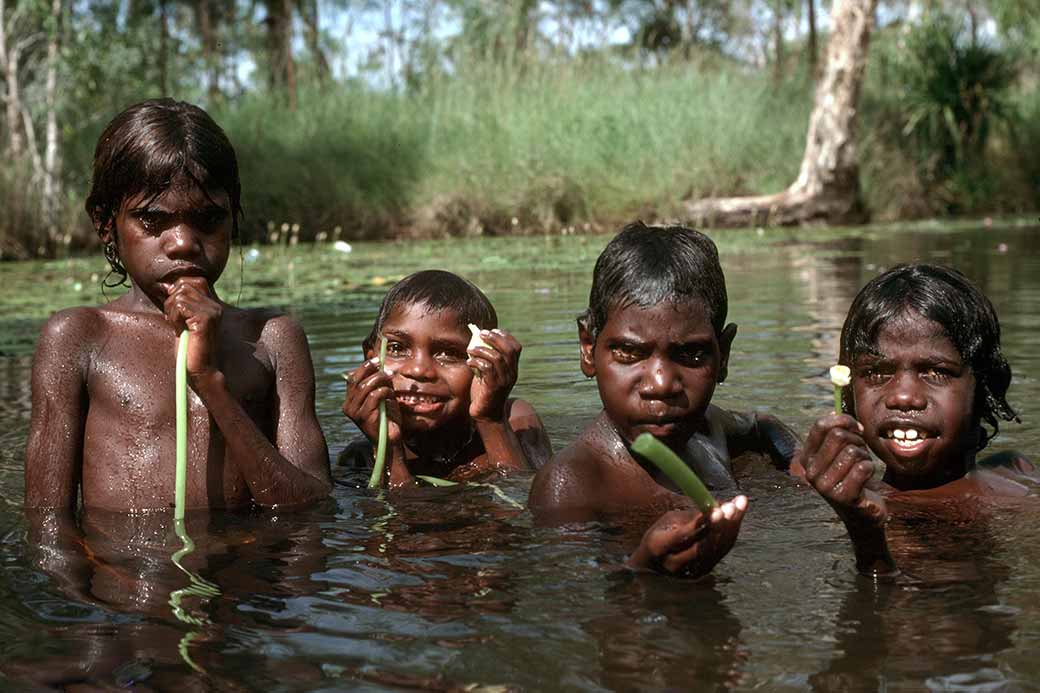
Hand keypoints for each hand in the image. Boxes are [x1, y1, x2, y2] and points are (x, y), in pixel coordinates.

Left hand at [163, 277, 221, 381]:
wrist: (201, 370)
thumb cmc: (190, 350)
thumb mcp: (183, 321)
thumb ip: (179, 304)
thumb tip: (168, 286)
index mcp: (212, 305)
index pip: (193, 281)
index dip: (178, 290)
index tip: (175, 311)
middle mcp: (215, 306)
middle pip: (184, 285)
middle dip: (171, 301)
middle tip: (174, 320)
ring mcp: (212, 311)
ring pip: (180, 295)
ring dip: (171, 311)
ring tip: (177, 326)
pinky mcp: (205, 319)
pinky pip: (180, 306)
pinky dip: (173, 318)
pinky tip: (179, 330)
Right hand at [341, 357, 401, 445]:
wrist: (390, 440)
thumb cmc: (387, 418)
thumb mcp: (383, 397)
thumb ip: (379, 383)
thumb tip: (381, 364)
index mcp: (350, 401)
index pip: (352, 378)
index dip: (364, 367)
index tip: (377, 359)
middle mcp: (348, 406)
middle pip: (357, 380)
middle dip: (373, 371)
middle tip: (386, 371)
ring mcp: (354, 412)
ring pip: (365, 386)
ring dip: (381, 381)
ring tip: (390, 384)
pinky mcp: (364, 417)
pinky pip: (374, 396)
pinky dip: (384, 391)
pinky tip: (390, 395)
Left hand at [467, 328, 519, 421]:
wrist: (486, 415)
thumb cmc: (484, 391)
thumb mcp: (488, 373)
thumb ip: (487, 359)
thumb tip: (477, 340)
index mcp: (513, 369)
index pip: (516, 347)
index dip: (505, 336)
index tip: (492, 331)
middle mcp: (512, 374)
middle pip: (509, 350)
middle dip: (495, 338)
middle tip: (481, 334)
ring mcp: (504, 381)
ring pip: (497, 358)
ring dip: (482, 350)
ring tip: (471, 350)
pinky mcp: (493, 388)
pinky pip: (487, 369)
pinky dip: (477, 362)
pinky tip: (469, 362)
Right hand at [626, 496, 747, 577]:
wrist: (654, 561)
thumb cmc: (661, 533)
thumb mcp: (668, 520)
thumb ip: (691, 516)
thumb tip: (718, 507)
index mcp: (658, 547)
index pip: (683, 536)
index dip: (702, 523)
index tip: (718, 508)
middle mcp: (674, 564)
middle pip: (704, 546)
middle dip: (722, 524)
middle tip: (734, 504)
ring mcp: (690, 572)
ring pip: (717, 549)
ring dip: (732, 525)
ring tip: (740, 502)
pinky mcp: (704, 572)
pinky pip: (722, 551)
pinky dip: (731, 532)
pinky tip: (737, 514)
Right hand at [796, 413, 886, 528]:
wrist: (863, 513)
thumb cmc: (853, 477)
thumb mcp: (840, 452)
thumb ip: (836, 433)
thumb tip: (834, 413)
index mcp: (806, 458)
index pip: (821, 425)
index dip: (843, 420)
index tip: (855, 429)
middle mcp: (810, 472)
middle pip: (839, 435)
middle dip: (857, 439)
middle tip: (861, 451)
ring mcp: (824, 486)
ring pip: (853, 451)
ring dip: (865, 456)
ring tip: (863, 467)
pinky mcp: (842, 497)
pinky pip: (863, 468)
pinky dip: (871, 468)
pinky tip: (867, 478)